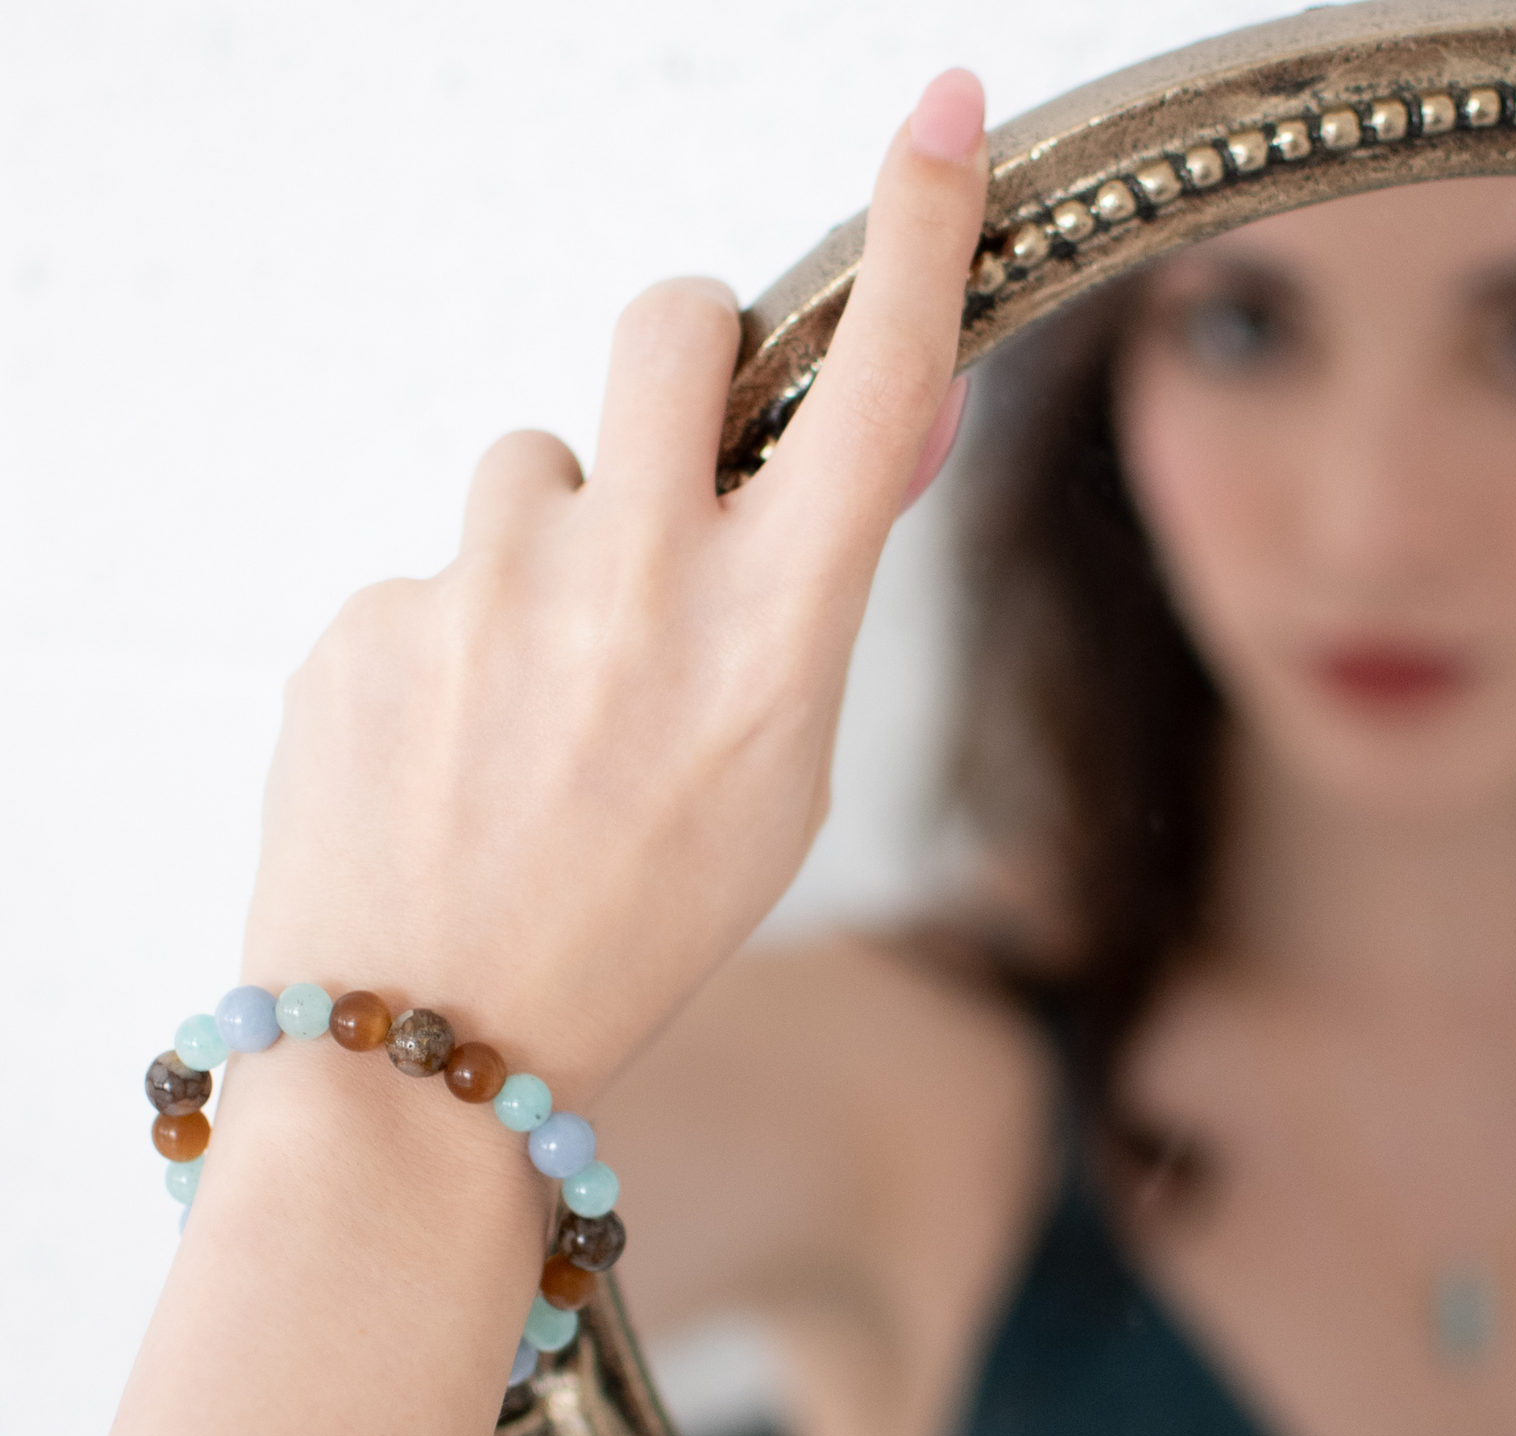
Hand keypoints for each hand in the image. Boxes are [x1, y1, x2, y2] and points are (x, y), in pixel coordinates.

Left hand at [243, 71, 988, 1104]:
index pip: (876, 384)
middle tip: (670, 469)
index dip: (918, 228)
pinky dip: (463, 630)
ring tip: (538, 695)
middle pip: (667, 322)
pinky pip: (442, 566)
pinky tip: (456, 746)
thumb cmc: (638, 922)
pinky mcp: (372, 613)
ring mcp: (489, 588)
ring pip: (536, 466)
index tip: (944, 115)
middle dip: (684, 358)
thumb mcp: (785, 777)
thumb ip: (816, 597)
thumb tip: (872, 439)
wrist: (433, 1041)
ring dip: (556, 538)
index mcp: (774, 636)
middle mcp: (637, 582)